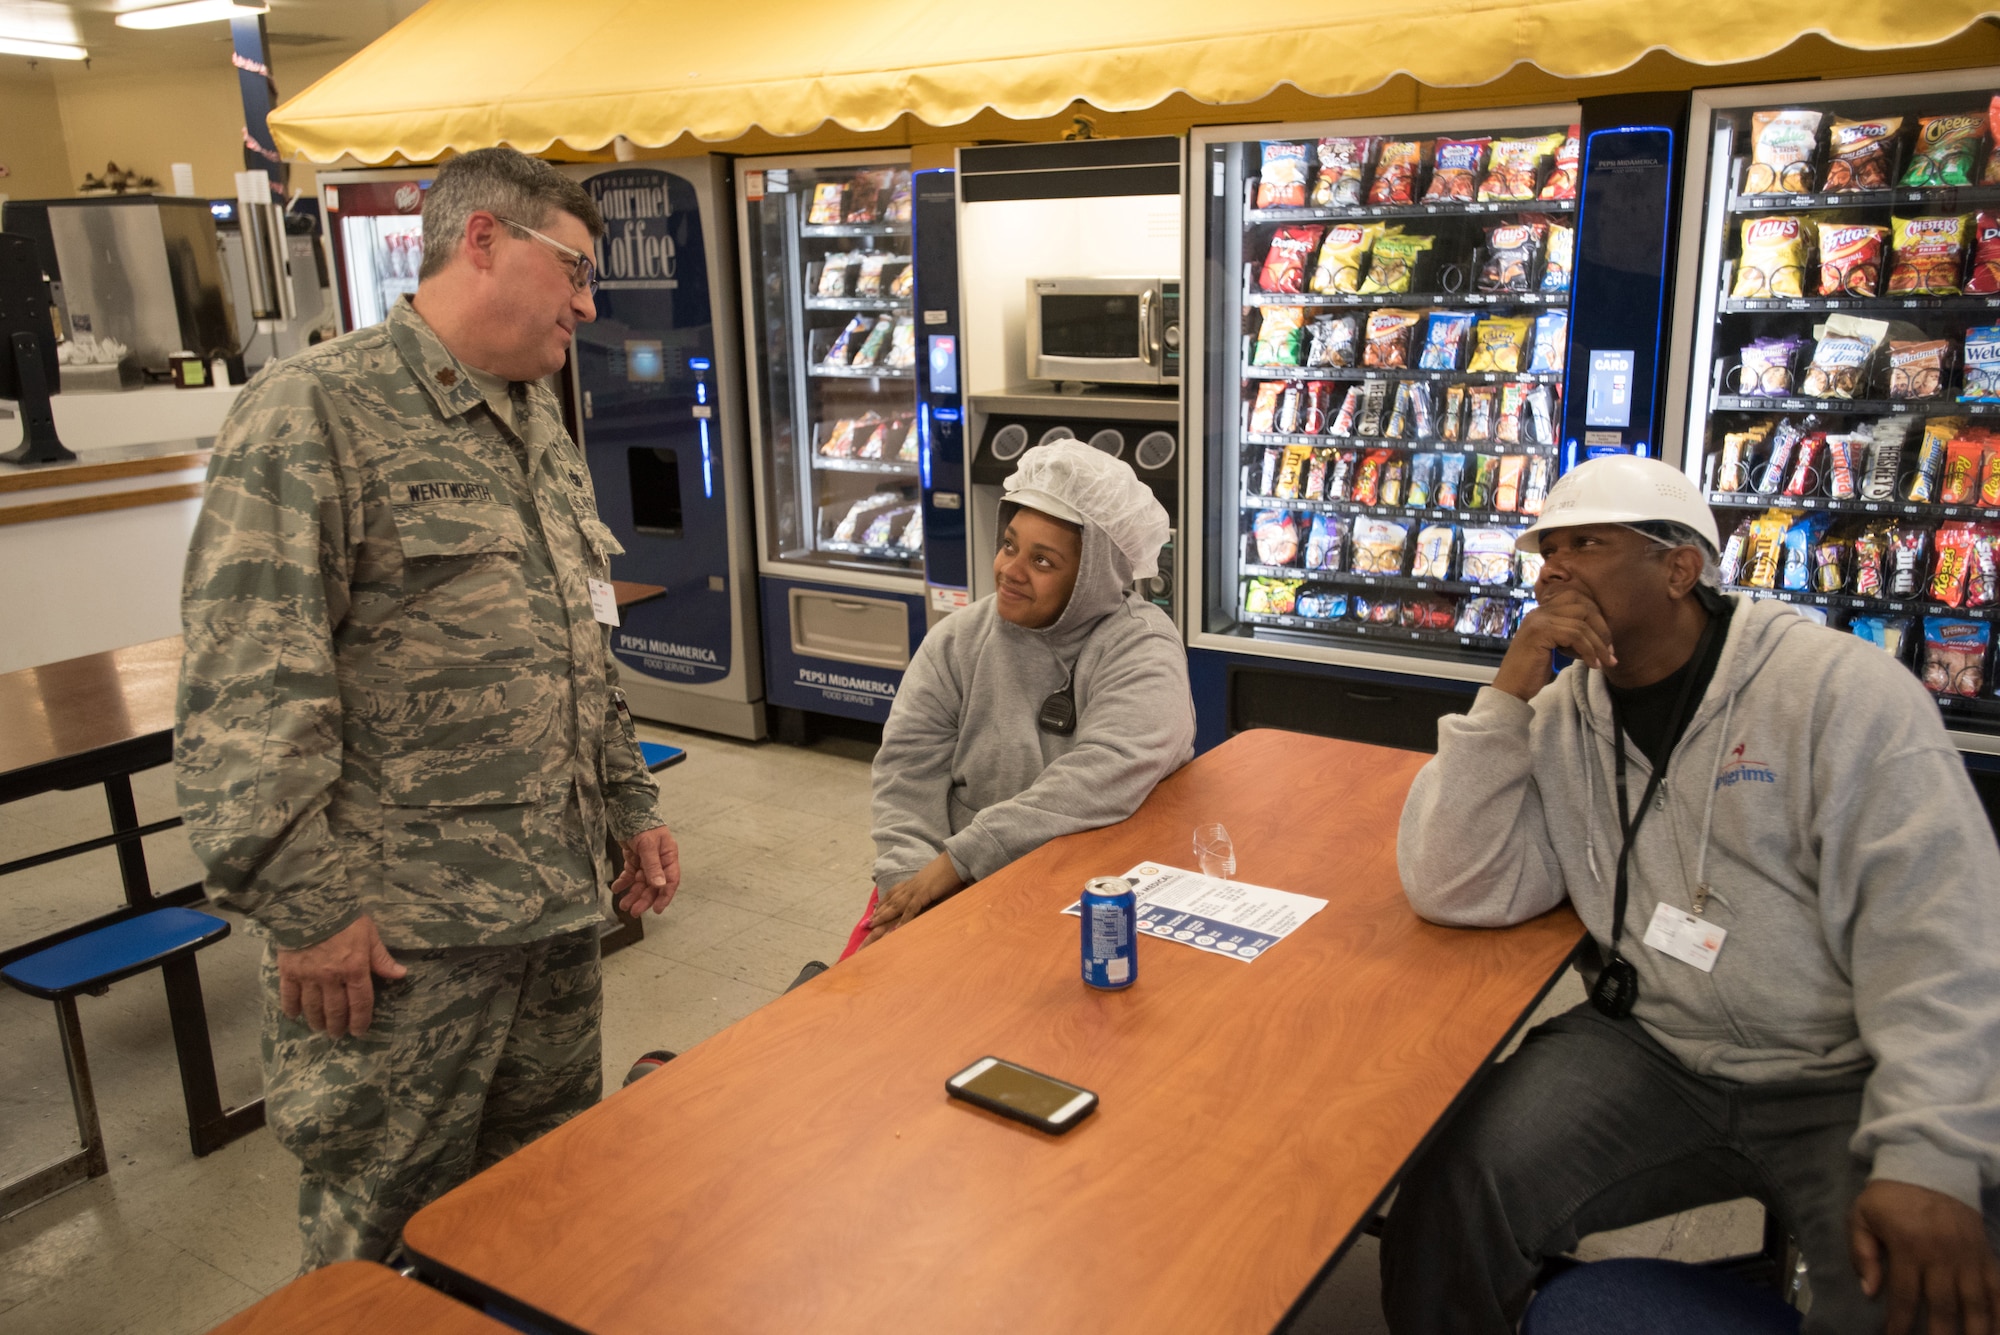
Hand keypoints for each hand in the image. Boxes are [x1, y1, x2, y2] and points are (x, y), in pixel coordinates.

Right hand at [277, 916, 406, 1038]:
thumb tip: (400, 974)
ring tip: (320, 1028)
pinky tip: (294, 1016)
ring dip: (317, 1021)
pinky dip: (291, 1008)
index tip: (359, 1031)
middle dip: (338, 1026)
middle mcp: (331, 978)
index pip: (361, 1003)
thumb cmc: (344, 917)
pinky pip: (288, 996)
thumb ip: (381, 958)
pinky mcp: (288, 971)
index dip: (361, 1020)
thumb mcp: (369, 934)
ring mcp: (308, 976)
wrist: (310, 903)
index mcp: (355, 969)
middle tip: (338, 1034)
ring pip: (313, 1008)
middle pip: (335, 1010)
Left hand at [612, 824, 680, 915]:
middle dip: (644, 899)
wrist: (626, 807)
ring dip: (633, 893)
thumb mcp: (648, 845)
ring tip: (623, 904)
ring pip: (641, 882)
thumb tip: (660, 886)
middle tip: (634, 911)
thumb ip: (653, 866)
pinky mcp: (634, 858)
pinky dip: (624, 882)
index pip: (671, 880)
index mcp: (668, 856)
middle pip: (654, 885)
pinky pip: (630, 874)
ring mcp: (646, 860)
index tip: (657, 909)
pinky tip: (616, 888)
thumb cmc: (641, 821)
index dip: (665, 896)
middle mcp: (659, 860)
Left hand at [860, 852, 964, 947]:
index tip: (874, 910)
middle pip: (890, 900)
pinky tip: (896, 929)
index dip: (883, 902)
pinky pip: (911, 909)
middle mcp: (911, 886)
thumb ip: (928, 890)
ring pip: (895, 905)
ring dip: (883, 916)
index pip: (893, 893)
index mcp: (913, 883)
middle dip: (878, 912)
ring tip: (873, 925)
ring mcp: (916, 890)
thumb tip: (927, 895)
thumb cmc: (950, 872)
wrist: (957, 861)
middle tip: (866, 922)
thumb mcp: (935, 883)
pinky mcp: (923, 894)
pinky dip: (903, 919)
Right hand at [1490, 588, 1617, 700]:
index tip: (1606, 642)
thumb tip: (1600, 636)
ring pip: (1582, 624)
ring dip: (1599, 645)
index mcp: (1543, 612)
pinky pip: (1575, 636)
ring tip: (1606, 662)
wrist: (1511, 688)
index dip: (1597, 618)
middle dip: (1603, 630)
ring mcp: (1539, 620)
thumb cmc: (1532, 672)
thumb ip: (1570, 636)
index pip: (1578, 600)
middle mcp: (1540, 611)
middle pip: (1584, 607)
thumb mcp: (1555, 648)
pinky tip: (1593, 665)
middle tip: (1610, 652)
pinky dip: (1589, 651)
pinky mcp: (1541, 632)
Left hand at [1851, 1179, 1999, 1334]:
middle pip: (1944, 1306)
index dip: (1900, 1324)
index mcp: (1908, 1246)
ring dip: (1977, 1330)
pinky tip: (1998, 1329)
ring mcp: (1969, 1256)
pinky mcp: (1986, 1254)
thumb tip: (1870, 1292)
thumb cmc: (1890, 1196)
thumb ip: (1862, 1253)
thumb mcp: (1862, 1215)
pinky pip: (1998, 1288)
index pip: (1905, 1296)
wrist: (1930, 1165)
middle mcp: (1942, 1255)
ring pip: (1977, 1303)